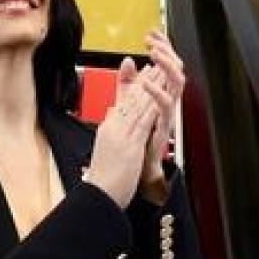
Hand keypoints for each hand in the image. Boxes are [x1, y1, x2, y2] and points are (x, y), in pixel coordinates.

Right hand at [86, 60, 163, 208]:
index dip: (135, 85)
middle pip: (131, 99)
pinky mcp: (129, 145)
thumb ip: (111, 128)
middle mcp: (113, 128)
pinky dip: (150, 107)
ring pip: (138, 106)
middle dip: (145, 80)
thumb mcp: (106, 148)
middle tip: (156, 63)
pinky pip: (142, 122)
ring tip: (160, 72)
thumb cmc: (102, 180)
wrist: (98, 195)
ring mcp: (121, 135)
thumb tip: (112, 112)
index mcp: (108, 129)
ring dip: (151, 88)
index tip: (144, 72)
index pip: (124, 101)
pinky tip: (158, 97)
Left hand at [118, 30, 184, 200]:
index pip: (165, 64)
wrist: (136, 166)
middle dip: (167, 51)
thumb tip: (129, 60)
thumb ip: (127, 82)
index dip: (162, 47)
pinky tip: (146, 82)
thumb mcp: (128, 103)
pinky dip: (156, 91)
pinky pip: (166, 105)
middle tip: (153, 41)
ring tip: (155, 53)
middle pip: (177, 68)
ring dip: (167, 65)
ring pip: (178, 82)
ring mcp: (168, 112)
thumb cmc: (136, 137)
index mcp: (160, 92)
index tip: (151, 33)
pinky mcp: (165, 124)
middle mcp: (168, 100)